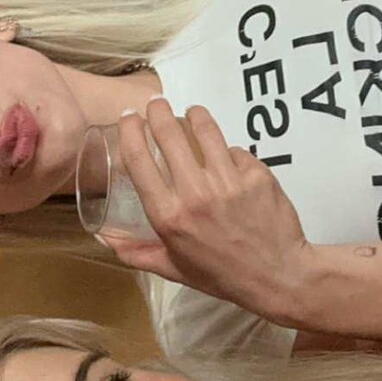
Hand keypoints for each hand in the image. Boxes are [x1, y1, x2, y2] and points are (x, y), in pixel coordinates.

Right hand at [102, 100, 311, 321]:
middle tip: (156, 104)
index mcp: (168, 216)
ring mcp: (227, 181)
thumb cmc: (221, 275)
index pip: (138, 160)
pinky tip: (226, 156)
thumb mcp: (173, 268)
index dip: (129, 131)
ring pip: (205, 130)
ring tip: (192, 112)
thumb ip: (136, 252)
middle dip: (158, 111)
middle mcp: (194, 194)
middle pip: (169, 134)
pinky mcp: (256, 174)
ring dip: (194, 115)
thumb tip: (104, 238)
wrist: (278, 276)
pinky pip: (235, 150)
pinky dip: (227, 151)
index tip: (128, 118)